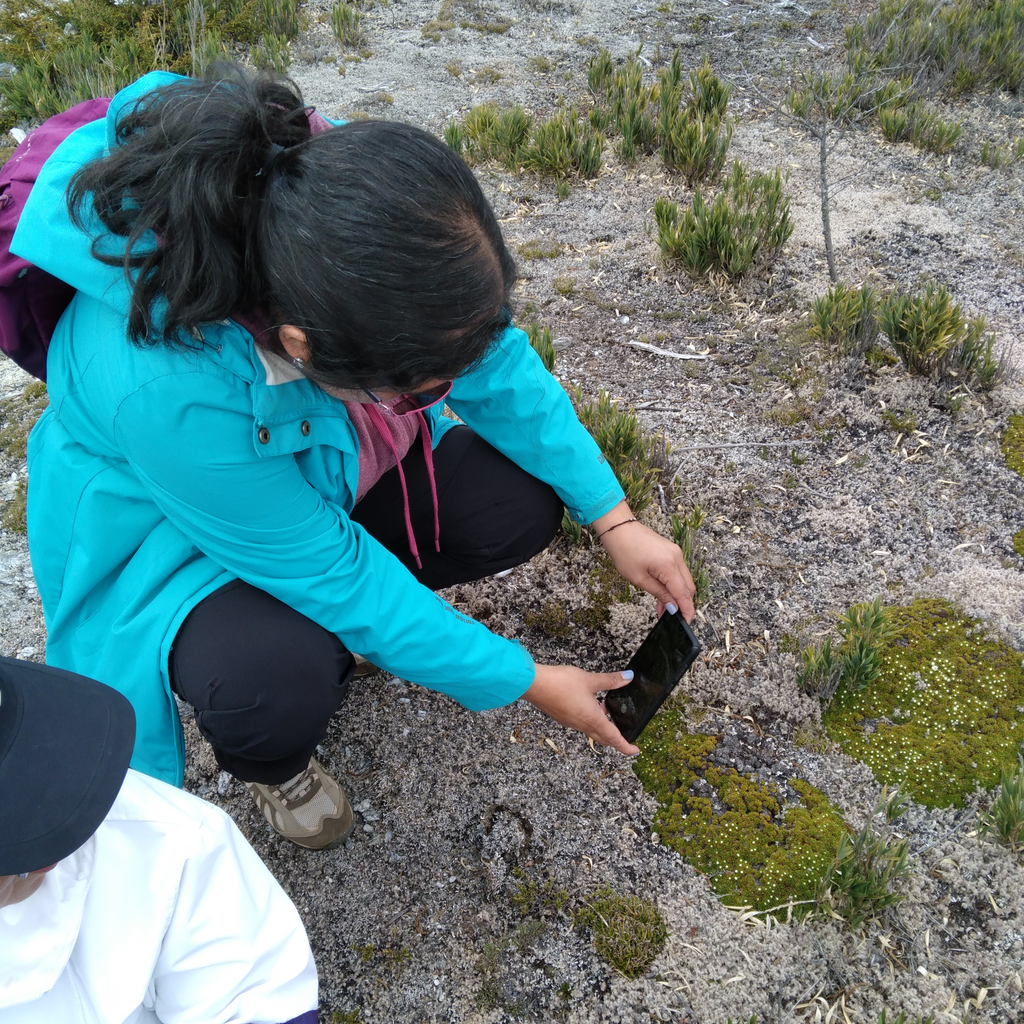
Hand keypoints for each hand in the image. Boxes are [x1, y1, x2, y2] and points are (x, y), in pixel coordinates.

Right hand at [523, 664, 639, 755]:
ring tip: (606, 708)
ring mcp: (571, 722)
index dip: (626, 747)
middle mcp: (581, 725)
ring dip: (601, 724)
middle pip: (603, 738)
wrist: (534, 685)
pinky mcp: (562, 717)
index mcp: (592, 719)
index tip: (636, 750)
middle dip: (615, 738)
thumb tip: (627, 677)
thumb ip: (610, 680)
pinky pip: (580, 723)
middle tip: (625, 731)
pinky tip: (589, 703)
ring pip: (591, 730)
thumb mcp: (590, 679)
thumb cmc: (560, 683)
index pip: (614, 738)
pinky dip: (589, 718)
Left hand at [592, 501, 695, 620]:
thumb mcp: (639, 579)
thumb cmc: (624, 552)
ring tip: (662, 606)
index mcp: (669, 565)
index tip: (686, 622)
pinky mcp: (671, 551)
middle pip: (688, 587)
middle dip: (682, 603)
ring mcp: (675, 552)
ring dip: (677, 594)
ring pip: (684, 579)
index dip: (687, 609)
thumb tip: (672, 607)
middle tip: (670, 616)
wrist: (619, 529)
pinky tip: (663, 592)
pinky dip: (673, 583)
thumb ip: (659, 594)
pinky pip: (678, 571)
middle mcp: (677, 557)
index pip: (683, 593)